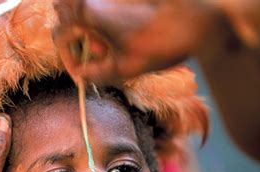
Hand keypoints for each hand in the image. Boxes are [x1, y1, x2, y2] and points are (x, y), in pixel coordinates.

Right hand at [53, 0, 215, 83]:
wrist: (198, 18)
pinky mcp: (121, 1)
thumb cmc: (161, 43)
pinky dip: (106, 28)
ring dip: (93, 35)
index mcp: (89, 13)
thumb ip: (96, 74)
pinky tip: (124, 40)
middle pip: (69, 21)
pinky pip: (103, 12)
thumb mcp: (124, 69)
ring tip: (113, 51)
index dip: (67, 59)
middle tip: (97, 58)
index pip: (61, 36)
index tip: (80, 73)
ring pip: (86, 15)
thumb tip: (82, 76)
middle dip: (78, 43)